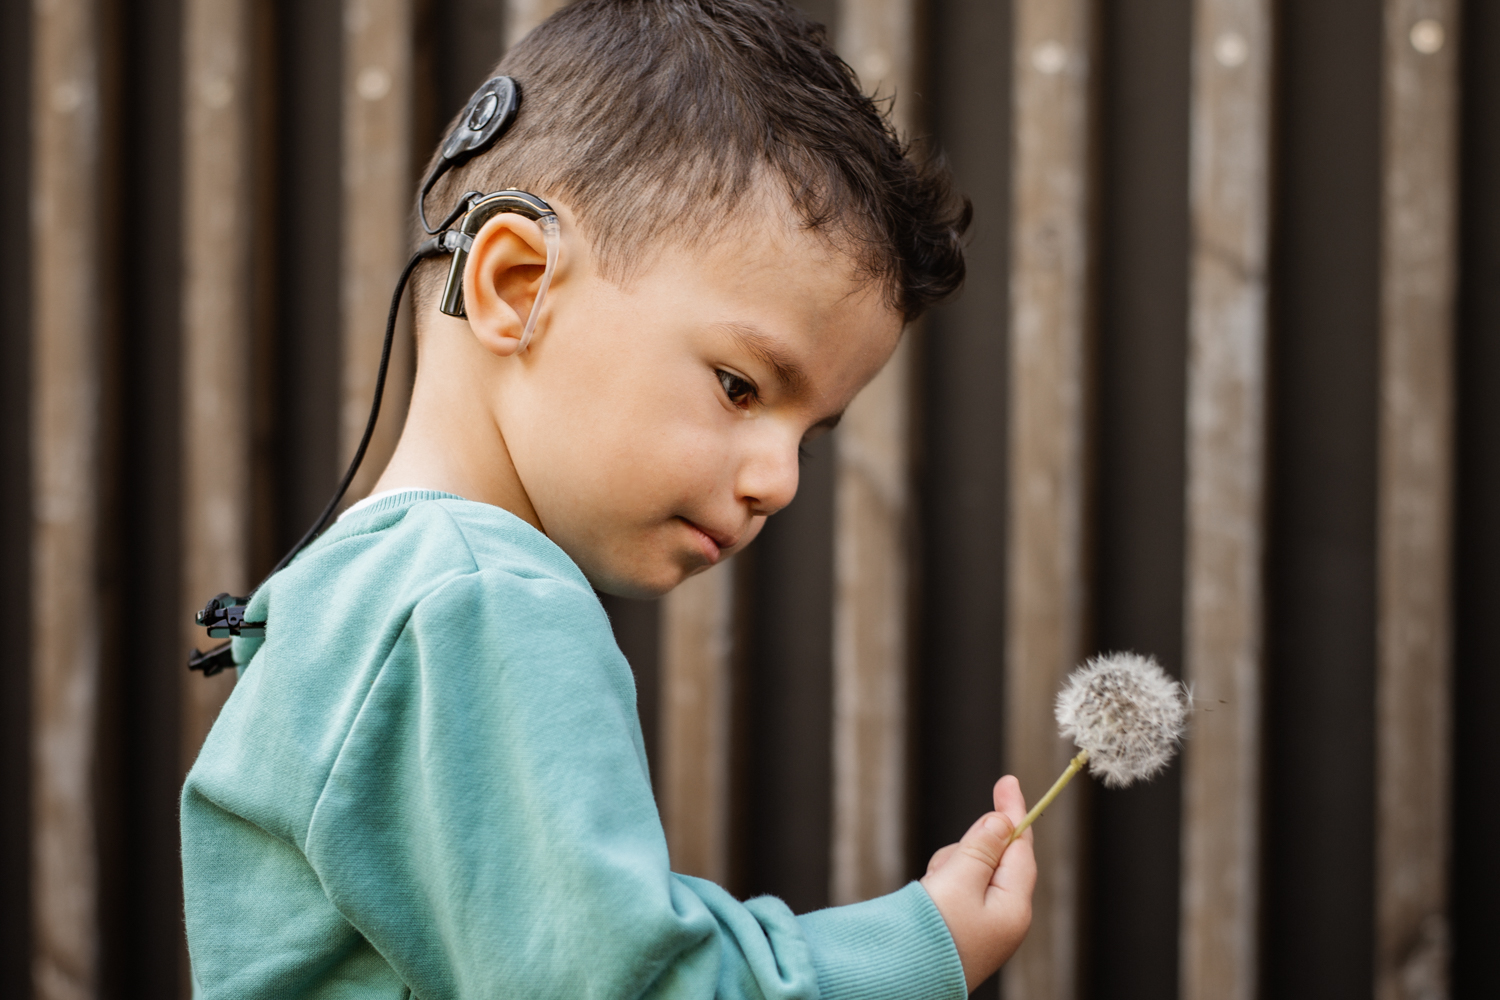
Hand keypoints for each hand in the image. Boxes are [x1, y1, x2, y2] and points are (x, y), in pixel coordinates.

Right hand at [919, 776, 1035, 991]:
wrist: (900, 980)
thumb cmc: (931, 936)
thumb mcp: (958, 882)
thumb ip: (981, 847)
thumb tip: (1002, 822)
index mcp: (1013, 907)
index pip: (1020, 847)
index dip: (1014, 812)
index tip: (1007, 781)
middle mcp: (1005, 918)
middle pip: (995, 857)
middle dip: (969, 850)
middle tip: (945, 869)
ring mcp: (985, 926)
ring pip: (972, 872)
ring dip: (951, 868)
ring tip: (931, 892)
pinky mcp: (964, 930)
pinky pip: (957, 890)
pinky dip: (943, 886)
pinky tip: (928, 902)